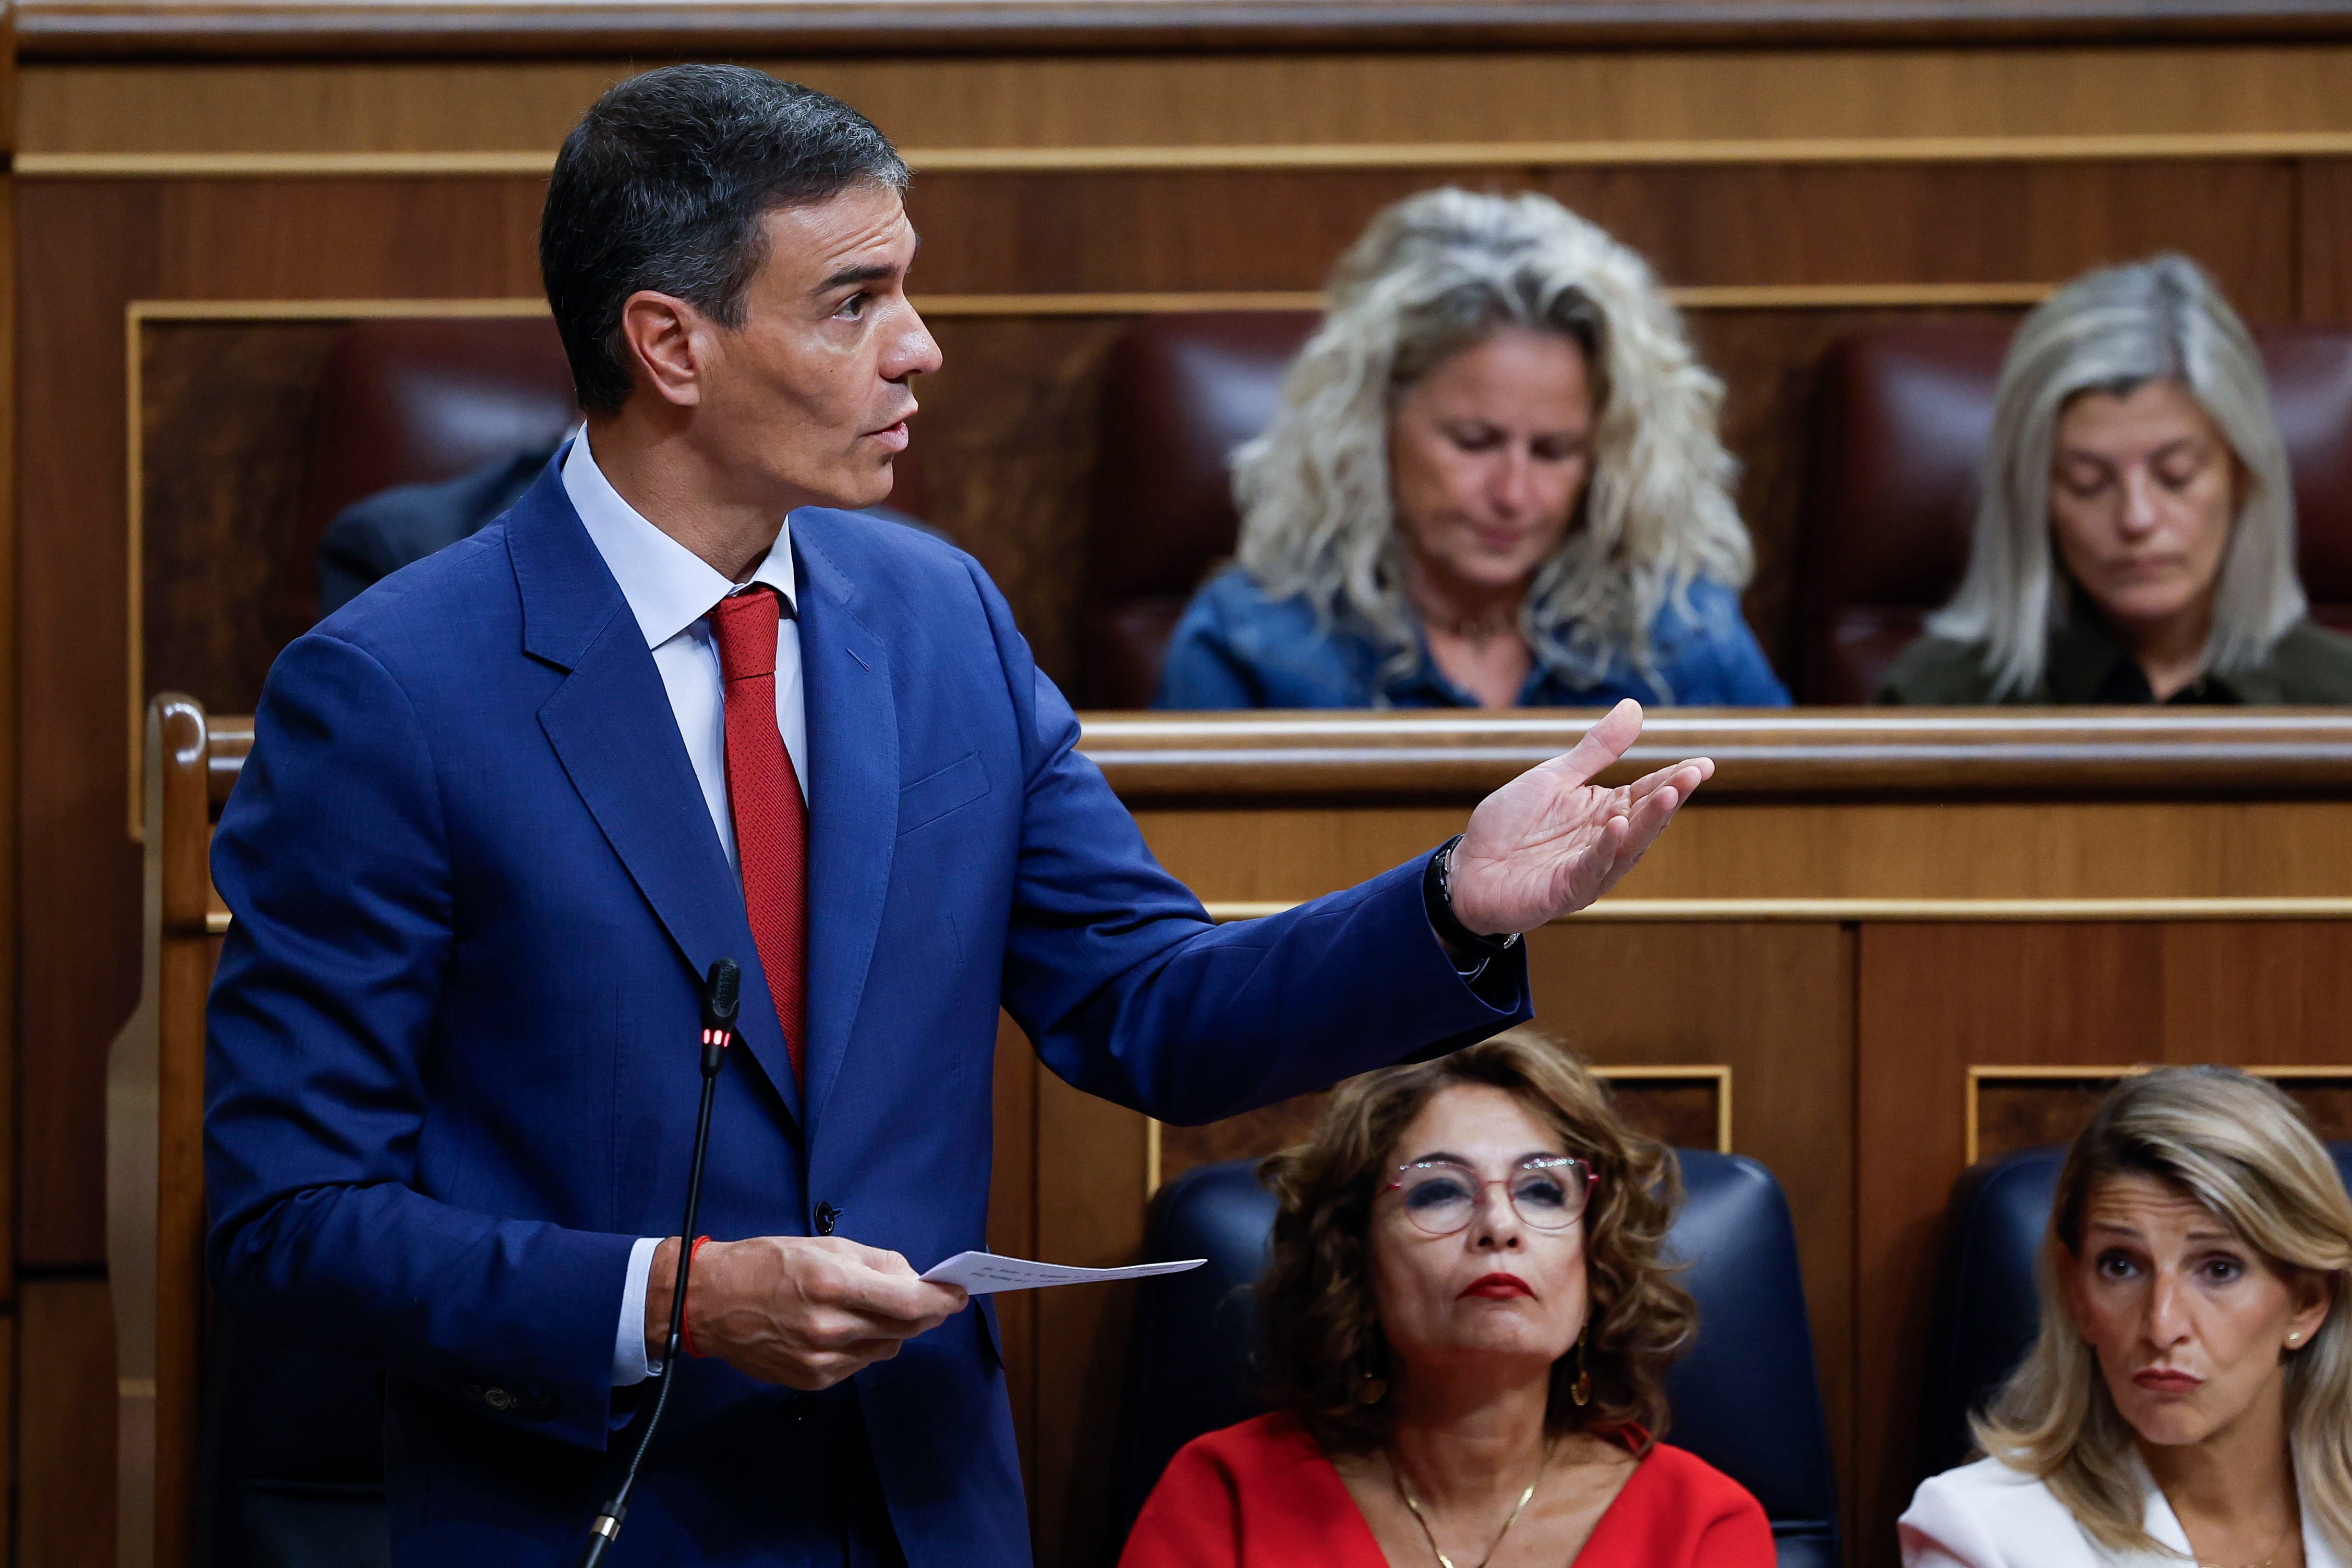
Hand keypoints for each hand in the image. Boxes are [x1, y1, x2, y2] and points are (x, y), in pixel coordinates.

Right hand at [645, 1234, 967, 1389]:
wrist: (710, 1301)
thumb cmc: (766, 1264)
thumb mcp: (824, 1246)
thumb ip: (876, 1263)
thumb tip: (915, 1279)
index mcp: (832, 1284)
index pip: (908, 1302)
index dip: (941, 1300)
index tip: (958, 1294)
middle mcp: (829, 1327)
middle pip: (904, 1328)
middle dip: (923, 1313)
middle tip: (930, 1299)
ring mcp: (820, 1360)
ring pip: (886, 1349)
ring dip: (891, 1330)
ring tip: (869, 1309)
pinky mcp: (812, 1381)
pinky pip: (860, 1365)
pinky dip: (864, 1346)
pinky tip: (844, 1329)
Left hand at [1447, 699, 1712, 935]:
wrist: (1467, 870)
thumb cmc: (1510, 825)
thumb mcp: (1554, 777)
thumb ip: (1596, 749)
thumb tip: (1635, 707)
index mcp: (1605, 813)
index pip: (1647, 792)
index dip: (1676, 778)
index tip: (1705, 763)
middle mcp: (1604, 843)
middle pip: (1645, 819)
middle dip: (1670, 797)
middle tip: (1693, 774)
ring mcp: (1588, 869)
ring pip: (1627, 846)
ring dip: (1649, 822)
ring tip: (1669, 793)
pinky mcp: (1565, 890)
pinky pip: (1590, 869)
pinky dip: (1605, 849)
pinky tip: (1617, 826)